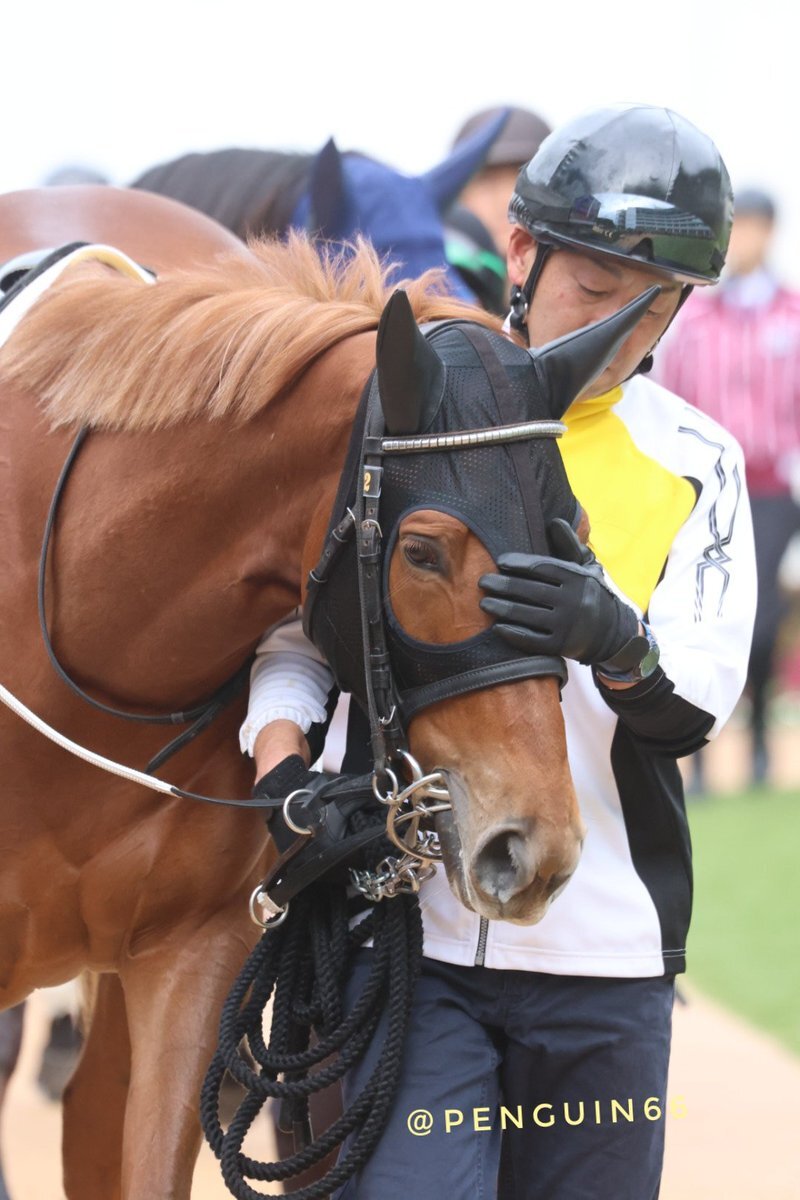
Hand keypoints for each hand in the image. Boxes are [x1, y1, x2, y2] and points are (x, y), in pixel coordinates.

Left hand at [479, 518, 640, 667]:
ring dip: (502, 608)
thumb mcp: (587, 567)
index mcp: (577, 579)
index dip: (519, 564)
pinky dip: (513, 633)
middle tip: (483, 581)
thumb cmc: (591, 592)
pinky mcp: (560, 646)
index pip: (542, 568)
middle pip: (530, 591)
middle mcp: (572, 602)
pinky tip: (498, 626)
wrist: (612, 633)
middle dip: (503, 585)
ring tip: (484, 602)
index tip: (500, 561)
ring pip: (527, 615)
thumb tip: (554, 521)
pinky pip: (532, 640)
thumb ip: (569, 545)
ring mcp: (566, 626)